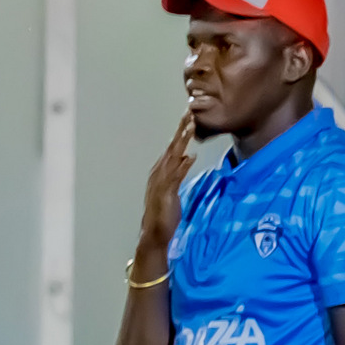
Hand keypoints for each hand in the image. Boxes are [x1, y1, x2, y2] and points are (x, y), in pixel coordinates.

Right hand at [138, 111, 197, 257]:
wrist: (154, 233)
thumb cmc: (165, 213)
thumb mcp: (175, 188)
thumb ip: (180, 171)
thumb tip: (189, 156)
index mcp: (160, 171)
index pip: (172, 147)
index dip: (181, 131)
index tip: (189, 116)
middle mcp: (158, 173)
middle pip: (172, 146)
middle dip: (181, 128)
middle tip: (190, 111)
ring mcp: (161, 182)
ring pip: (173, 156)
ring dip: (181, 140)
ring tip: (190, 125)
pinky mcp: (166, 193)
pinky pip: (176, 176)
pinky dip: (182, 165)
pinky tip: (190, 156)